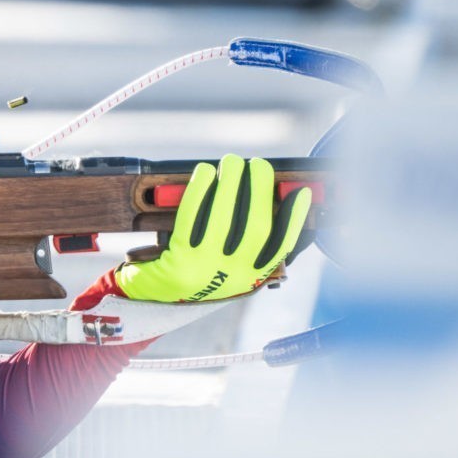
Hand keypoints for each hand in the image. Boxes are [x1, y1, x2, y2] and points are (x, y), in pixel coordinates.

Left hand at [116, 154, 311, 302]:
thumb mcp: (228, 264)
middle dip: (259, 189)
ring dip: (231, 183)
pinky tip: (205, 172)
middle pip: (255, 227)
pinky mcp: (179, 261)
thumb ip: (250, 237)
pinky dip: (200, 191)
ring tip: (232, 161)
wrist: (156, 295)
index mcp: (251, 277)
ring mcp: (205, 270)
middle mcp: (232, 277)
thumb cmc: (197, 270)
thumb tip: (277, 194)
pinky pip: (192, 218)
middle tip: (256, 163)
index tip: (301, 192)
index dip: (295, 218)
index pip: (281, 246)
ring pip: (224, 219)